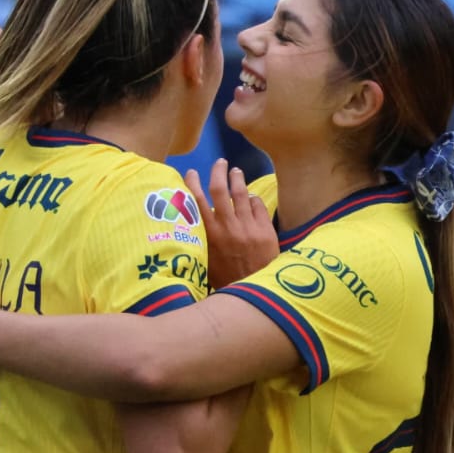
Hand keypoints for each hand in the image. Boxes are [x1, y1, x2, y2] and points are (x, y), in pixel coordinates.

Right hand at [186, 159, 277, 288]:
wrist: (255, 290)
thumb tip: (188, 224)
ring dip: (237, 179)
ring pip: (242, 193)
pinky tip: (251, 197)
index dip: (192, 183)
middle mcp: (227, 226)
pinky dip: (253, 199)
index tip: (191, 173)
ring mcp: (248, 226)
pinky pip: (258, 205)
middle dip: (218, 171)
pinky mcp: (265, 229)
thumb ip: (200, 240)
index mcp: (209, 234)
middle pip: (220, 189)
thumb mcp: (204, 261)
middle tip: (220, 162)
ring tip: (236, 171)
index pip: (196, 201)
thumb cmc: (226, 279)